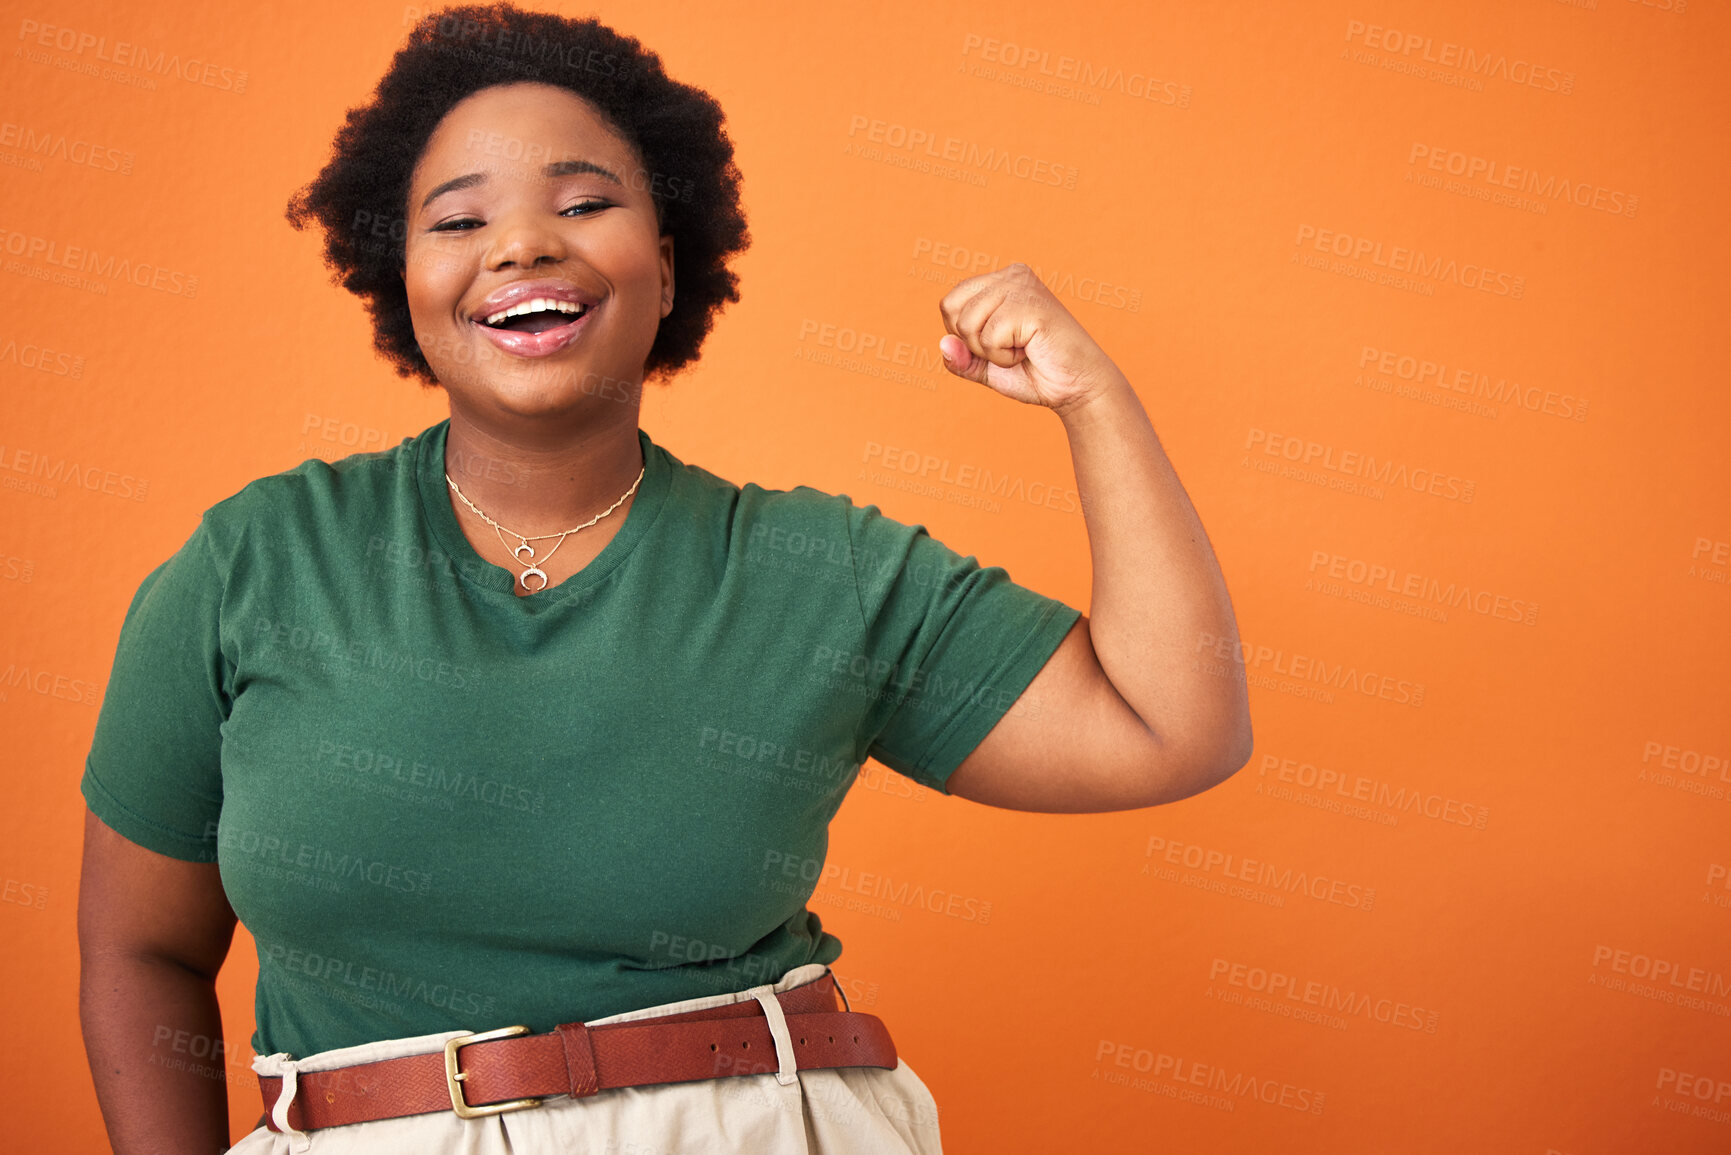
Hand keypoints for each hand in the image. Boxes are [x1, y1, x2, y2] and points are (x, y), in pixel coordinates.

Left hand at [936, 262, 1123, 415]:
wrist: (1076, 387)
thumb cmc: (1035, 372)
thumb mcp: (986, 366)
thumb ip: (961, 358)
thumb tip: (943, 344)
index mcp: (999, 281)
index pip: (949, 303)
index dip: (963, 335)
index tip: (998, 343)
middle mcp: (1011, 276)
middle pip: (952, 310)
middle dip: (973, 343)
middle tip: (1011, 348)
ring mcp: (1021, 286)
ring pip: (968, 324)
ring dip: (991, 351)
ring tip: (1022, 349)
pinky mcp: (1030, 304)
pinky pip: (989, 336)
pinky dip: (1004, 356)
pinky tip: (1030, 351)